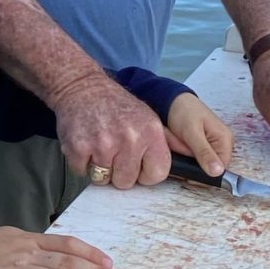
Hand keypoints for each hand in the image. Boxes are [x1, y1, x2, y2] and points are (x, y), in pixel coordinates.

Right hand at [53, 74, 171, 188]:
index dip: (145, 174)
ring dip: (99, 167)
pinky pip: (82, 172)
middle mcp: (130, 139)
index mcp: (151, 132)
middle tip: (113, 150)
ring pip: (103, 179)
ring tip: (99, 144)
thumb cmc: (115, 104)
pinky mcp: (79, 147)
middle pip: (126, 181)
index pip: (158, 173)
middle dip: (118, 171)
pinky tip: (86, 143)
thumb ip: (165, 141)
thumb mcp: (147, 117)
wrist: (82, 86)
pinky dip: (82, 162)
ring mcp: (103, 144)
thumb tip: (190, 156)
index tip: (137, 166)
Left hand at [165, 93, 232, 177]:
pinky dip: (184, 156)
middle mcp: (222, 144)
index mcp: (225, 140)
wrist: (171, 101)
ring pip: (200, 165)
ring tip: (177, 145)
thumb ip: (204, 153)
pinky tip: (178, 146)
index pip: (221, 169)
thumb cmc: (183, 111)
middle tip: (179, 150)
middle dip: (193, 164)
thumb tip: (218, 172)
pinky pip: (194, 159)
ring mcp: (212, 146)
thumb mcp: (192, 132)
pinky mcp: (202, 147)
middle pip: (210, 168)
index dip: (205, 174)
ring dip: (187, 160)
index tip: (188, 172)